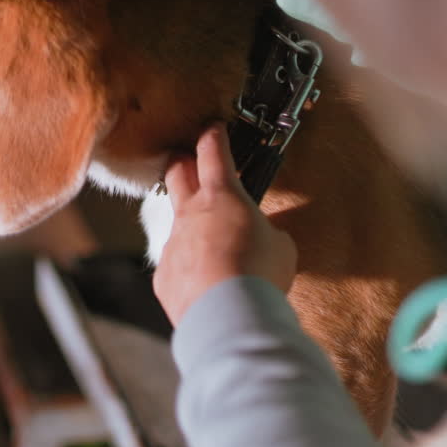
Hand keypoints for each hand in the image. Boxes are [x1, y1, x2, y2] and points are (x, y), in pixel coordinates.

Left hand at [153, 124, 297, 325]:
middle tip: (190, 162)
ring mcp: (172, 245)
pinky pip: (175, 265)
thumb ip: (269, 234)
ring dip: (192, 229)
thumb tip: (265, 240)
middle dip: (183, 163)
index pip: (213, 152)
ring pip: (176, 225)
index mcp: (222, 196)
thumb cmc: (260, 274)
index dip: (213, 136)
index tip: (213, 129)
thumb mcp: (282, 247)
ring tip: (214, 246)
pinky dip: (189, 270)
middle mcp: (190, 214)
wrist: (227, 316)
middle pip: (177, 173)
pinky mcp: (163, 276)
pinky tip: (207, 287)